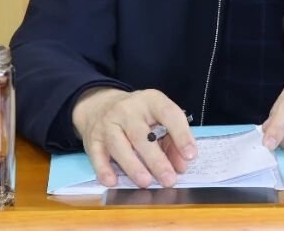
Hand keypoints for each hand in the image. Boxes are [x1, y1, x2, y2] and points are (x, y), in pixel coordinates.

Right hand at [71, 87, 196, 187]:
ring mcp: (107, 123)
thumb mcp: (158, 118)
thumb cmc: (137, 115)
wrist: (100, 104)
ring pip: (119, 145)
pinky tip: (113, 181)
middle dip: (156, 159)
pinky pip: (97, 155)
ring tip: (146, 182)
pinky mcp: (92, 139)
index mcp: (150, 100)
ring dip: (133, 166)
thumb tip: (181, 165)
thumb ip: (172, 140)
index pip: (168, 114)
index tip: (190, 156)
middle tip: (169, 179)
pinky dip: (104, 169)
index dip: (181, 135)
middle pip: (141, 135)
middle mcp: (127, 110)